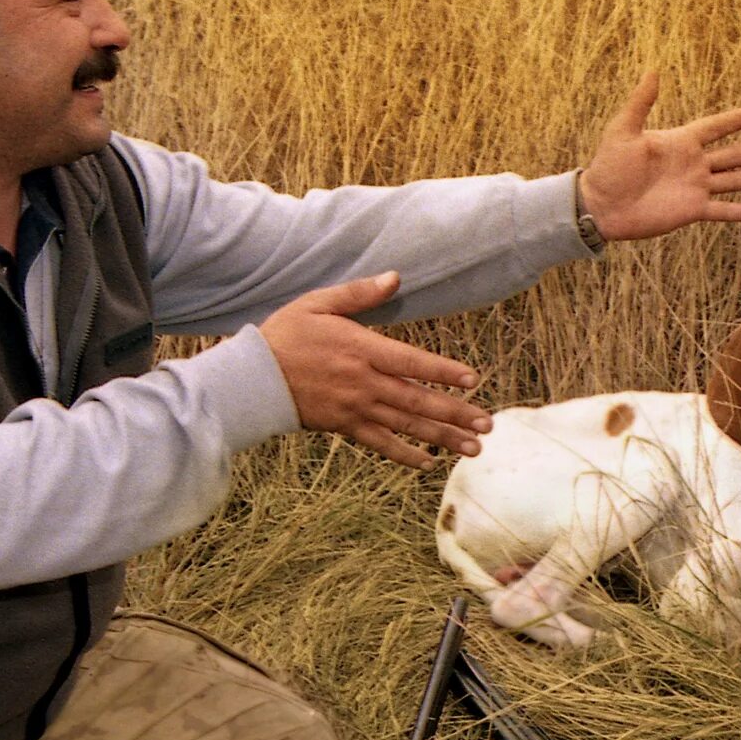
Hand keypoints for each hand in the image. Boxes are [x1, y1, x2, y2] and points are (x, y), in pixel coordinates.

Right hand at [256, 273, 491, 466]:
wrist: (253, 377)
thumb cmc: (286, 334)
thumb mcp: (319, 303)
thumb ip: (360, 293)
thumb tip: (395, 277)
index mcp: (361, 349)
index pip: (412, 362)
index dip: (444, 372)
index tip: (473, 381)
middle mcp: (364, 382)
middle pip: (417, 400)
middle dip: (456, 413)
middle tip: (487, 424)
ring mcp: (356, 408)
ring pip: (406, 425)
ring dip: (442, 437)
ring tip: (473, 447)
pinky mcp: (345, 426)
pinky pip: (381, 443)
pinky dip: (405, 455)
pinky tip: (429, 462)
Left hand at [575, 71, 740, 241]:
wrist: (600, 205)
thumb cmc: (608, 166)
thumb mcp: (623, 130)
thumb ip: (641, 103)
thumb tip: (653, 72)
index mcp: (680, 142)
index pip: (716, 127)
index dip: (737, 120)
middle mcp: (692, 164)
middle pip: (734, 156)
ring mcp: (694, 188)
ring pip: (734, 182)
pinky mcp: (691, 211)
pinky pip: (722, 210)